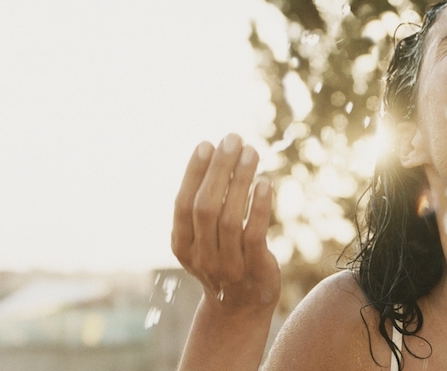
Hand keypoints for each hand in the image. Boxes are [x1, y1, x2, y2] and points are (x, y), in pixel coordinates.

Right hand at [172, 133, 279, 315]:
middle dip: (218, 170)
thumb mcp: (204, 238)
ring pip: (230, 218)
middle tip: (232, 139)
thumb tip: (217, 157)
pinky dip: (259, 206)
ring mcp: (227, 265)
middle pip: (205, 207)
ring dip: (240, 181)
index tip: (206, 145)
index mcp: (182, 245)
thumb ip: (205, 208)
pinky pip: (255, 233)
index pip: (183, 205)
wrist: (241, 307)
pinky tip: (265, 182)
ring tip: (251, 152)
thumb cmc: (224, 260)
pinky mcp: (254, 268)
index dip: (193, 174)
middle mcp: (200, 256)